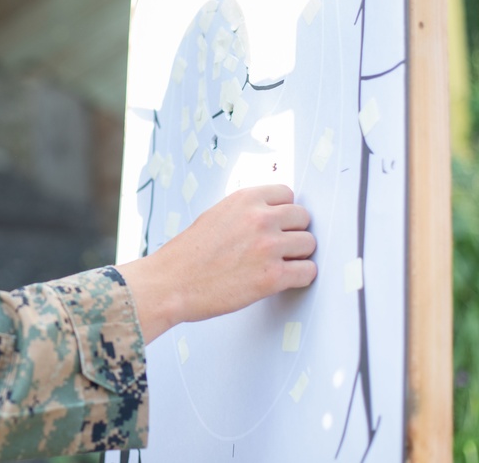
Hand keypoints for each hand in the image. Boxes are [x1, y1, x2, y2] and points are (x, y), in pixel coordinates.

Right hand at [117, 184, 316, 343]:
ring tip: (279, 264)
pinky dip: (300, 277)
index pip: (288, 194)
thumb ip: (245, 212)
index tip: (278, 224)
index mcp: (244, 199)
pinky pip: (308, 271)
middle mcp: (259, 218)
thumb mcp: (215, 216)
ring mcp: (268, 247)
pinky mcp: (273, 277)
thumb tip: (273, 214)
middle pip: (303, 218)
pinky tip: (283, 280)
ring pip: (309, 244)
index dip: (283, 212)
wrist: (169, 284)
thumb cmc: (187, 255)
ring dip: (298, 256)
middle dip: (293, 232)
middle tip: (278, 247)